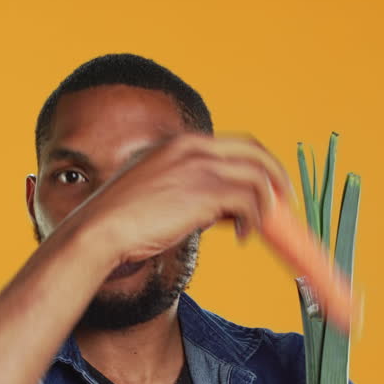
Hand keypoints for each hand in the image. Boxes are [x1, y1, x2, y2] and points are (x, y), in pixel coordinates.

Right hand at [71, 131, 351, 330]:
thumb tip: (223, 211)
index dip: (257, 166)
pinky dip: (255, 220)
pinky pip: (252, 200)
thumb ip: (190, 194)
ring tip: (254, 230)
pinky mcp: (206, 191)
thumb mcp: (157, 196)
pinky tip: (242, 238)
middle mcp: (192, 148)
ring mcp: (200, 166)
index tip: (267, 188)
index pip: (234, 145)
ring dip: (265, 206)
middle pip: (255, 153)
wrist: (99, 232)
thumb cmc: (122, 224)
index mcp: (178, 145)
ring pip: (258, 178)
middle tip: (285, 203)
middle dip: (276, 178)